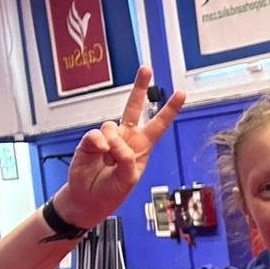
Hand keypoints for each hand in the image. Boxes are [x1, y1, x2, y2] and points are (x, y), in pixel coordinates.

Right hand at [54, 66, 185, 227]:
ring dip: (112, 146)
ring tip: (108, 162)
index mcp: (142, 147)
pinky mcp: (90, 141)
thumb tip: (110, 140)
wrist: (88, 199)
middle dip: (140, 87)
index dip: (170, 110)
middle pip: (133, 107)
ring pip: (111, 126)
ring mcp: (108, 137)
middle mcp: (126, 137)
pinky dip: (98, 146)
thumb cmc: (112, 190)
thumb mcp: (129, 179)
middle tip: (147, 69)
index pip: (158, 125)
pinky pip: (95, 135)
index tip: (181, 93)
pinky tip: (99, 156)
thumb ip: (126, 159)